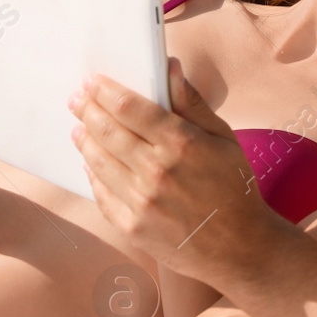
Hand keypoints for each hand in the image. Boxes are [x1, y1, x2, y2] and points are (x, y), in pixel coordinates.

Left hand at [70, 59, 285, 283]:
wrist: (240, 249)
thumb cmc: (235, 189)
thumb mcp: (223, 139)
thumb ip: (192, 103)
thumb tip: (168, 68)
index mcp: (181, 143)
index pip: (129, 107)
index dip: (105, 91)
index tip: (92, 82)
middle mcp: (156, 171)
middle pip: (107, 131)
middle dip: (87, 110)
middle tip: (76, 100)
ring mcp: (141, 202)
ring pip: (98, 161)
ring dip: (84, 140)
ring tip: (79, 129)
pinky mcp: (132, 227)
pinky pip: (101, 194)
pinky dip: (93, 174)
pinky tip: (91, 163)